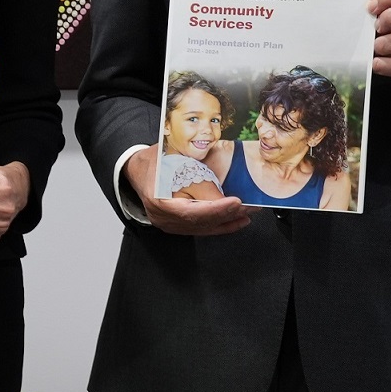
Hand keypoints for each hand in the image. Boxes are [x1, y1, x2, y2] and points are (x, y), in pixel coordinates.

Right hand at [125, 147, 251, 235]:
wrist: (140, 168)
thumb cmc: (157, 162)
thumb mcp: (180, 165)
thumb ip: (202, 185)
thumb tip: (227, 200)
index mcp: (159, 201)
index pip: (191, 211)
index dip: (216, 209)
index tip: (236, 203)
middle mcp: (163, 218)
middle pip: (200, 221)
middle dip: (228, 214)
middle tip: (250, 206)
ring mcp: (169, 224)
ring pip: (203, 228)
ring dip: (227, 221)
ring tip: (247, 213)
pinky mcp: (176, 225)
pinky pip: (201, 229)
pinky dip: (220, 225)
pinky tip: (236, 221)